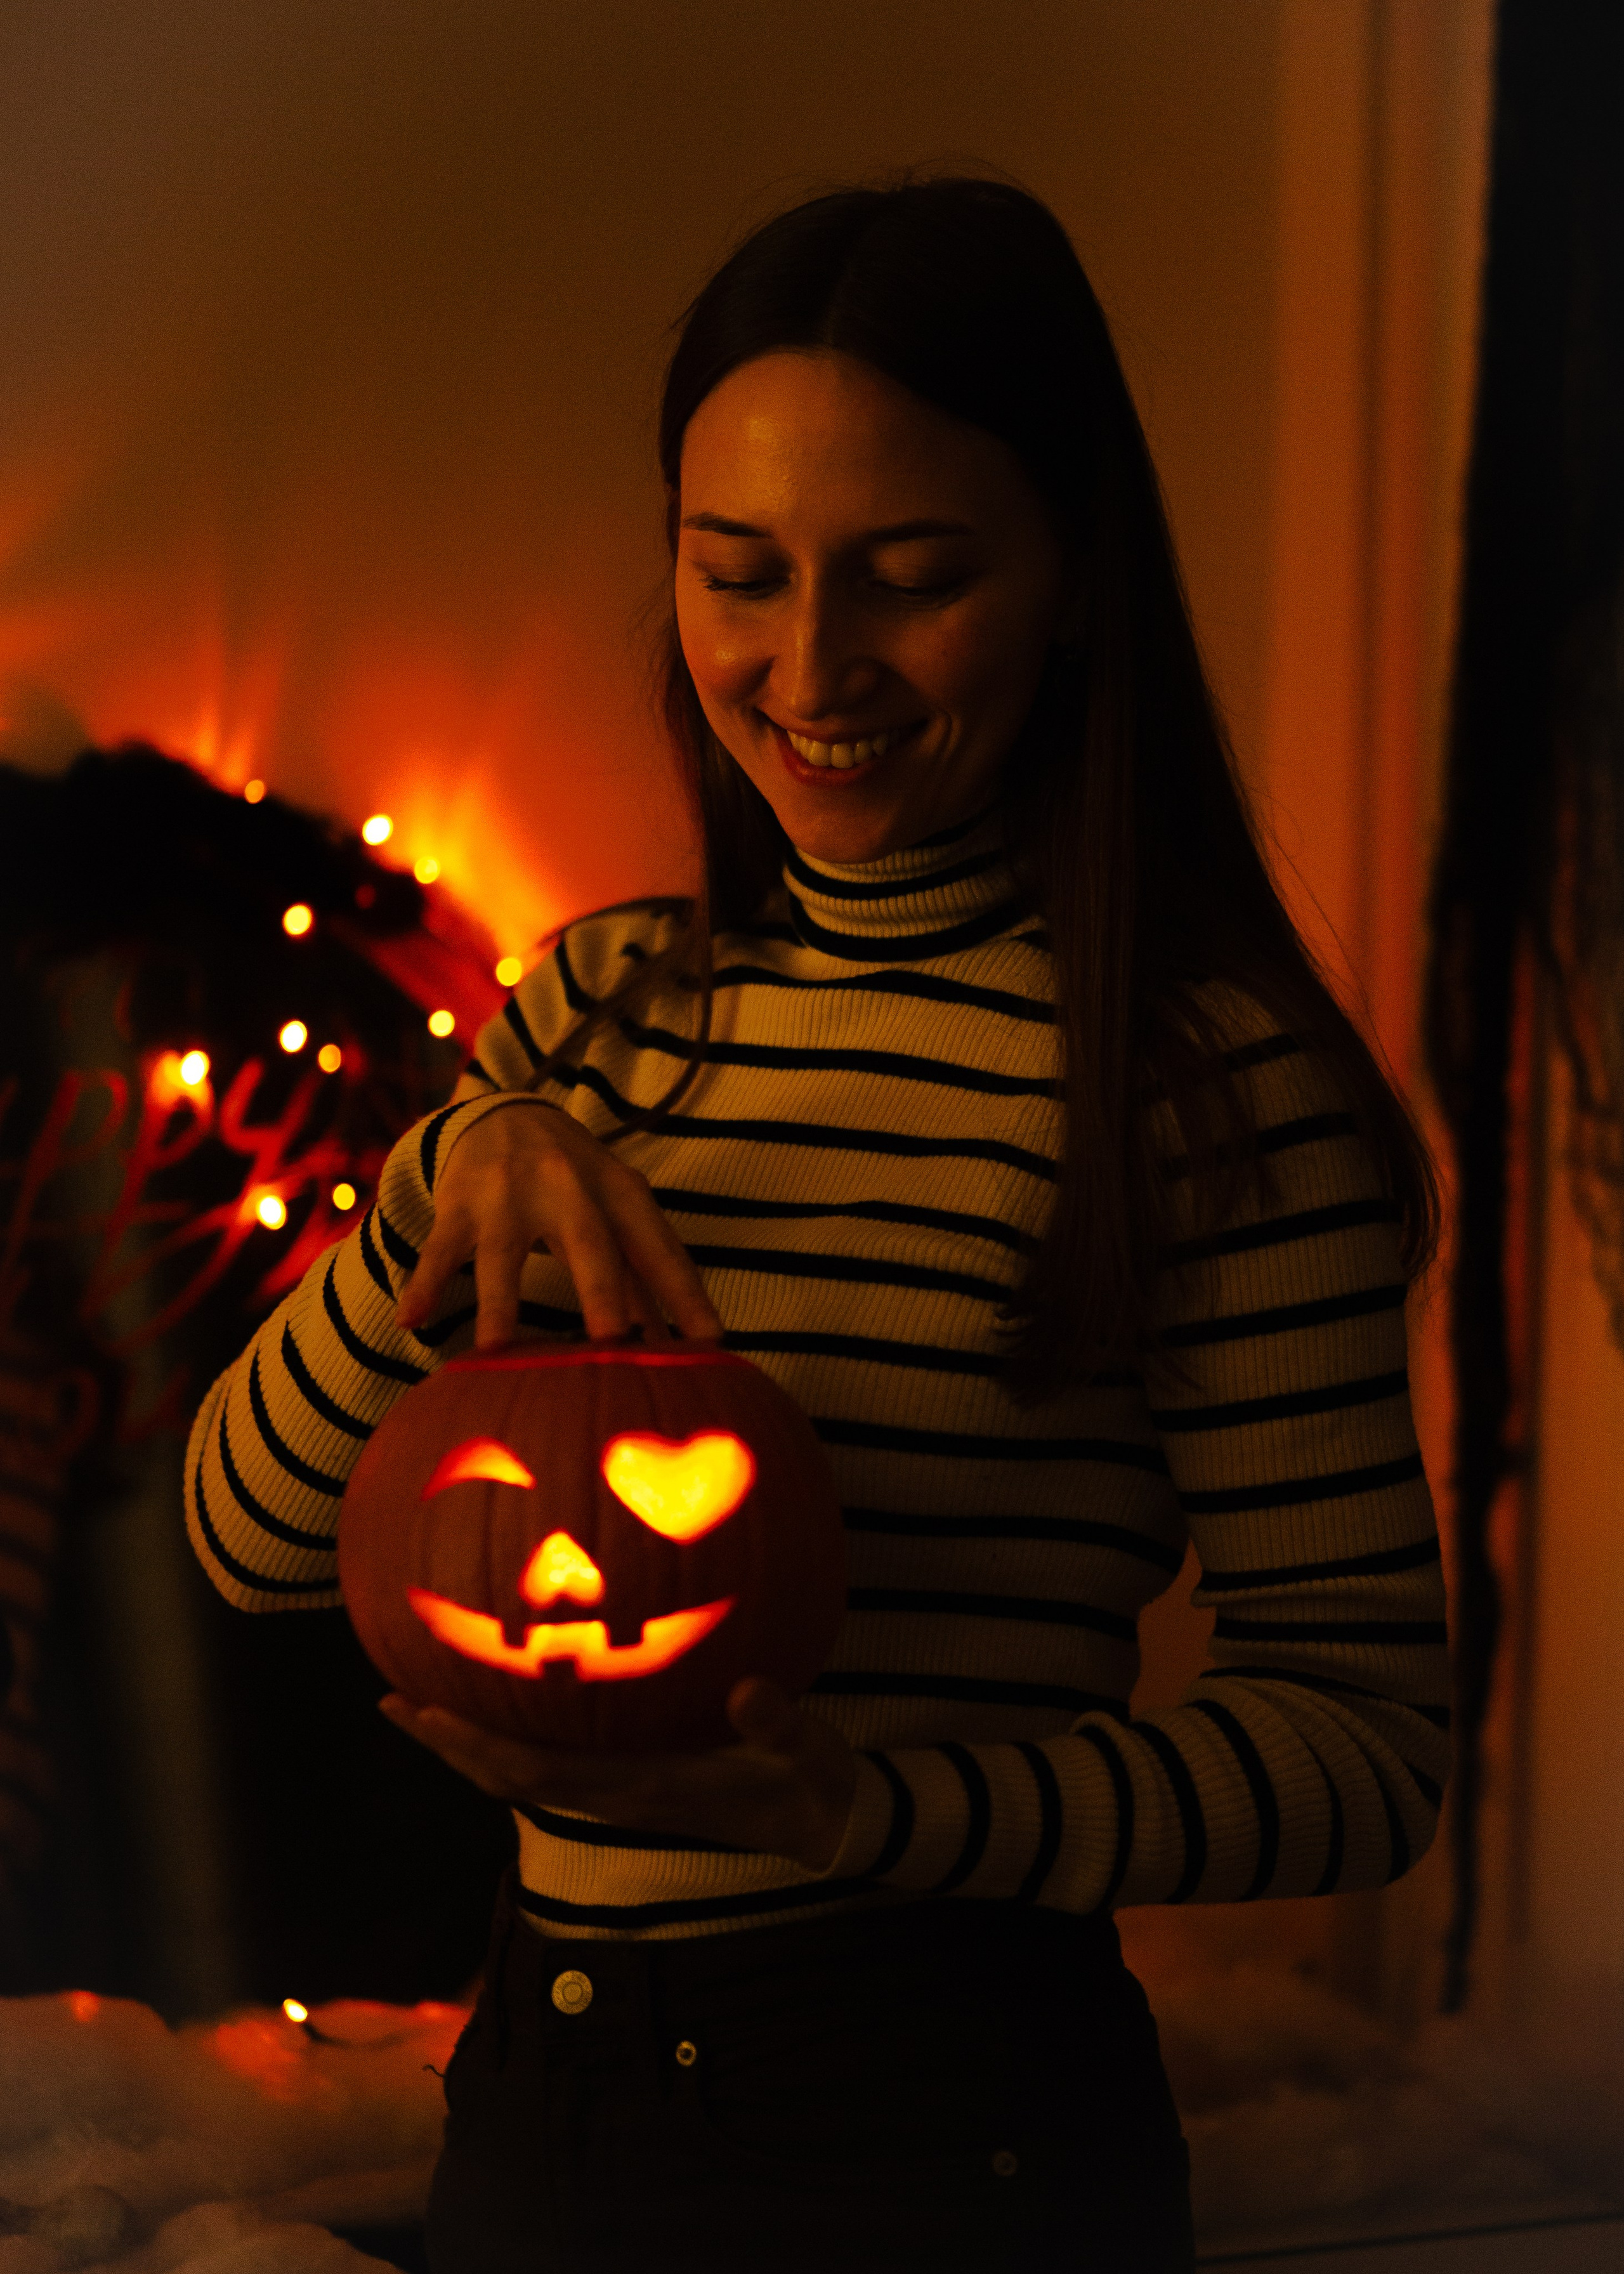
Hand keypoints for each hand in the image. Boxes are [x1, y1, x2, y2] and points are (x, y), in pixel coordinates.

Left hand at [378, 1677, 859, 1874]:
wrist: (823, 1824)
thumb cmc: (812, 1782)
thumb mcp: (807, 1753)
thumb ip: (779, 1724)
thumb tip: (750, 1691)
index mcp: (644, 1786)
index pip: (541, 1773)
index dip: (480, 1746)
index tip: (429, 1712)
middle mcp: (617, 1795)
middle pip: (508, 1778)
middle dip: (448, 1745)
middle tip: (388, 1699)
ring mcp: (619, 1792)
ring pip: (521, 1774)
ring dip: (467, 1744)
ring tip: (416, 1701)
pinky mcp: (629, 1781)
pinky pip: (551, 1761)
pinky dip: (509, 1737)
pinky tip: (497, 1702)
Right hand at [395, 1100, 722, 1350]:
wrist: (509, 1114)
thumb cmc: (581, 1185)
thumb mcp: (618, 1213)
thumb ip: (646, 1277)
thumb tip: (685, 1349)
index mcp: (621, 1194)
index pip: (658, 1249)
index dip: (685, 1295)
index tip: (710, 1343)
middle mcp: (569, 1188)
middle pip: (589, 1244)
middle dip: (601, 1292)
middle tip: (615, 1342)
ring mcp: (509, 1194)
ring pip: (503, 1255)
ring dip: (500, 1305)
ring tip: (496, 1353)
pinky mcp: (460, 1204)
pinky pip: (440, 1250)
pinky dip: (425, 1285)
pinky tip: (410, 1323)